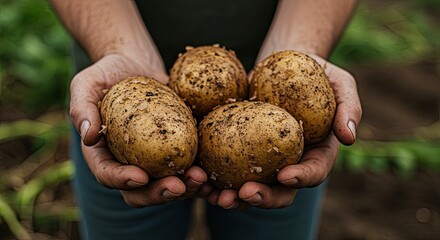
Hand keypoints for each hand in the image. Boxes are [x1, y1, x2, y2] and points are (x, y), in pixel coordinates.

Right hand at [70, 53, 208, 206]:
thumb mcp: (87, 84)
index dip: (122, 181)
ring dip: (186, 189)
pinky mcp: (176, 149)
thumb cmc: (108, 73)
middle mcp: (128, 163)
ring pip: (168, 185)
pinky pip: (189, 166)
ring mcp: (154, 160)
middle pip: (141, 191)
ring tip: (202, 180)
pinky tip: (215, 173)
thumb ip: (81, 108)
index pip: (108, 175)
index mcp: (103, 154)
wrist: (137, 65)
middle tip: (178, 186)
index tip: (140, 176)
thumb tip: (88, 136)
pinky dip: (201, 173)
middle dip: (159, 193)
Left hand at [205, 56, 361, 208]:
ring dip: (232, 196)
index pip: (313, 172)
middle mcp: (289, 163)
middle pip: (279, 191)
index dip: (301, 178)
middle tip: (244, 194)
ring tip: (214, 195)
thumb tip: (349, 137)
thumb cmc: (316, 72)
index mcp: (316, 153)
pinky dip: (211, 175)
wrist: (282, 64)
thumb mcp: (340, 82)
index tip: (286, 175)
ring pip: (248, 187)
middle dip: (262, 197)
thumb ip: (349, 107)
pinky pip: (224, 166)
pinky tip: (198, 174)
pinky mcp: (237, 149)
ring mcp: (262, 160)